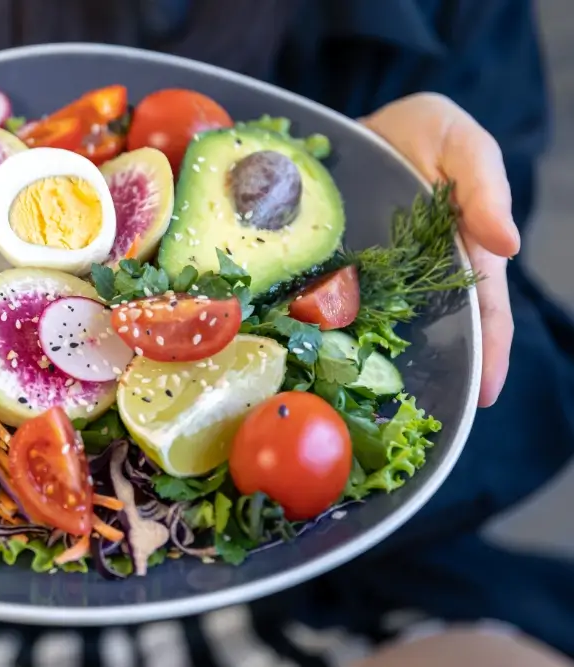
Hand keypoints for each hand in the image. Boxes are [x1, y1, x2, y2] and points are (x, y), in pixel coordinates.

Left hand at [362, 93, 519, 406]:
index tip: (484, 394)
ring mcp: (378, 277)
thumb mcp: (461, 143)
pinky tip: (322, 363)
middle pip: (436, 333)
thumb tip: (508, 245)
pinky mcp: (338, 272)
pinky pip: (338, 309)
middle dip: (435, 374)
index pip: (486, 312)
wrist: (360, 125)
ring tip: (371, 408)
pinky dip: (335, 336)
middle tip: (423, 418)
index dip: (490, 353)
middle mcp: (421, 274)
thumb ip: (486, 186)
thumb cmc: (422, 132)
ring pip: (385, 330)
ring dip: (381, 366)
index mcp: (463, 251)